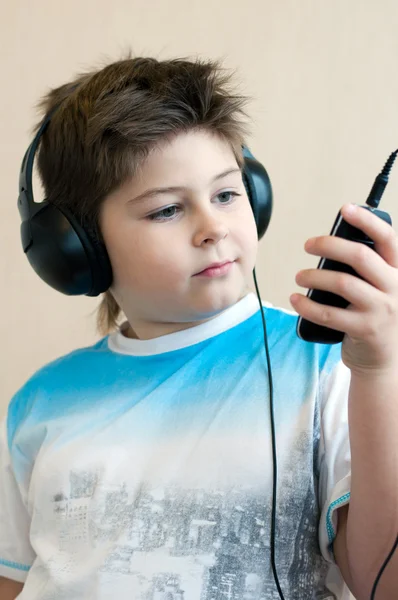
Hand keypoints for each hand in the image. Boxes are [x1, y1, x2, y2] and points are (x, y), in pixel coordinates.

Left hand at [290, 203, 397, 374]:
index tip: (345, 210)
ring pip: (341, 283)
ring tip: (299, 276)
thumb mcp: (382, 289)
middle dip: (329, 245)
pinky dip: (307, 305)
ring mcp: (382, 311)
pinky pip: (328, 313)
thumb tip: (332, 247)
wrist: (384, 362)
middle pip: (359, 256)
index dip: (367, 221)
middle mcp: (396, 288)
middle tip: (308, 245)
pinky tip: (296, 299)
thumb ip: (368, 270)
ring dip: (313, 276)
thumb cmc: (376, 318)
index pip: (389, 239)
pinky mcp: (365, 330)